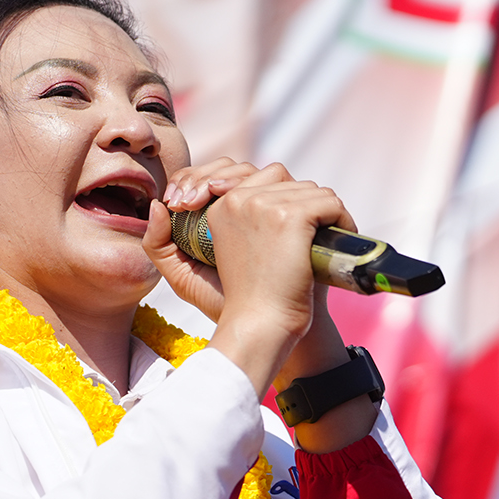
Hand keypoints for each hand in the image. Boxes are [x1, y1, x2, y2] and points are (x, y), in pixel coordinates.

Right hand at [145, 158, 355, 397]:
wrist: (261, 327)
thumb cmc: (233, 304)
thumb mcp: (188, 274)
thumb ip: (165, 242)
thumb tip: (158, 207)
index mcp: (218, 208)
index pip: (247, 171)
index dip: (273, 189)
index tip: (293, 217)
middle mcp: (238, 200)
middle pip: (281, 176)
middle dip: (299, 198)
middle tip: (311, 226)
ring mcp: (265, 206)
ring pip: (308, 188)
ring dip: (323, 208)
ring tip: (326, 232)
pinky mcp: (292, 218)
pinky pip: (327, 201)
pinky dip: (340, 216)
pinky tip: (340, 232)